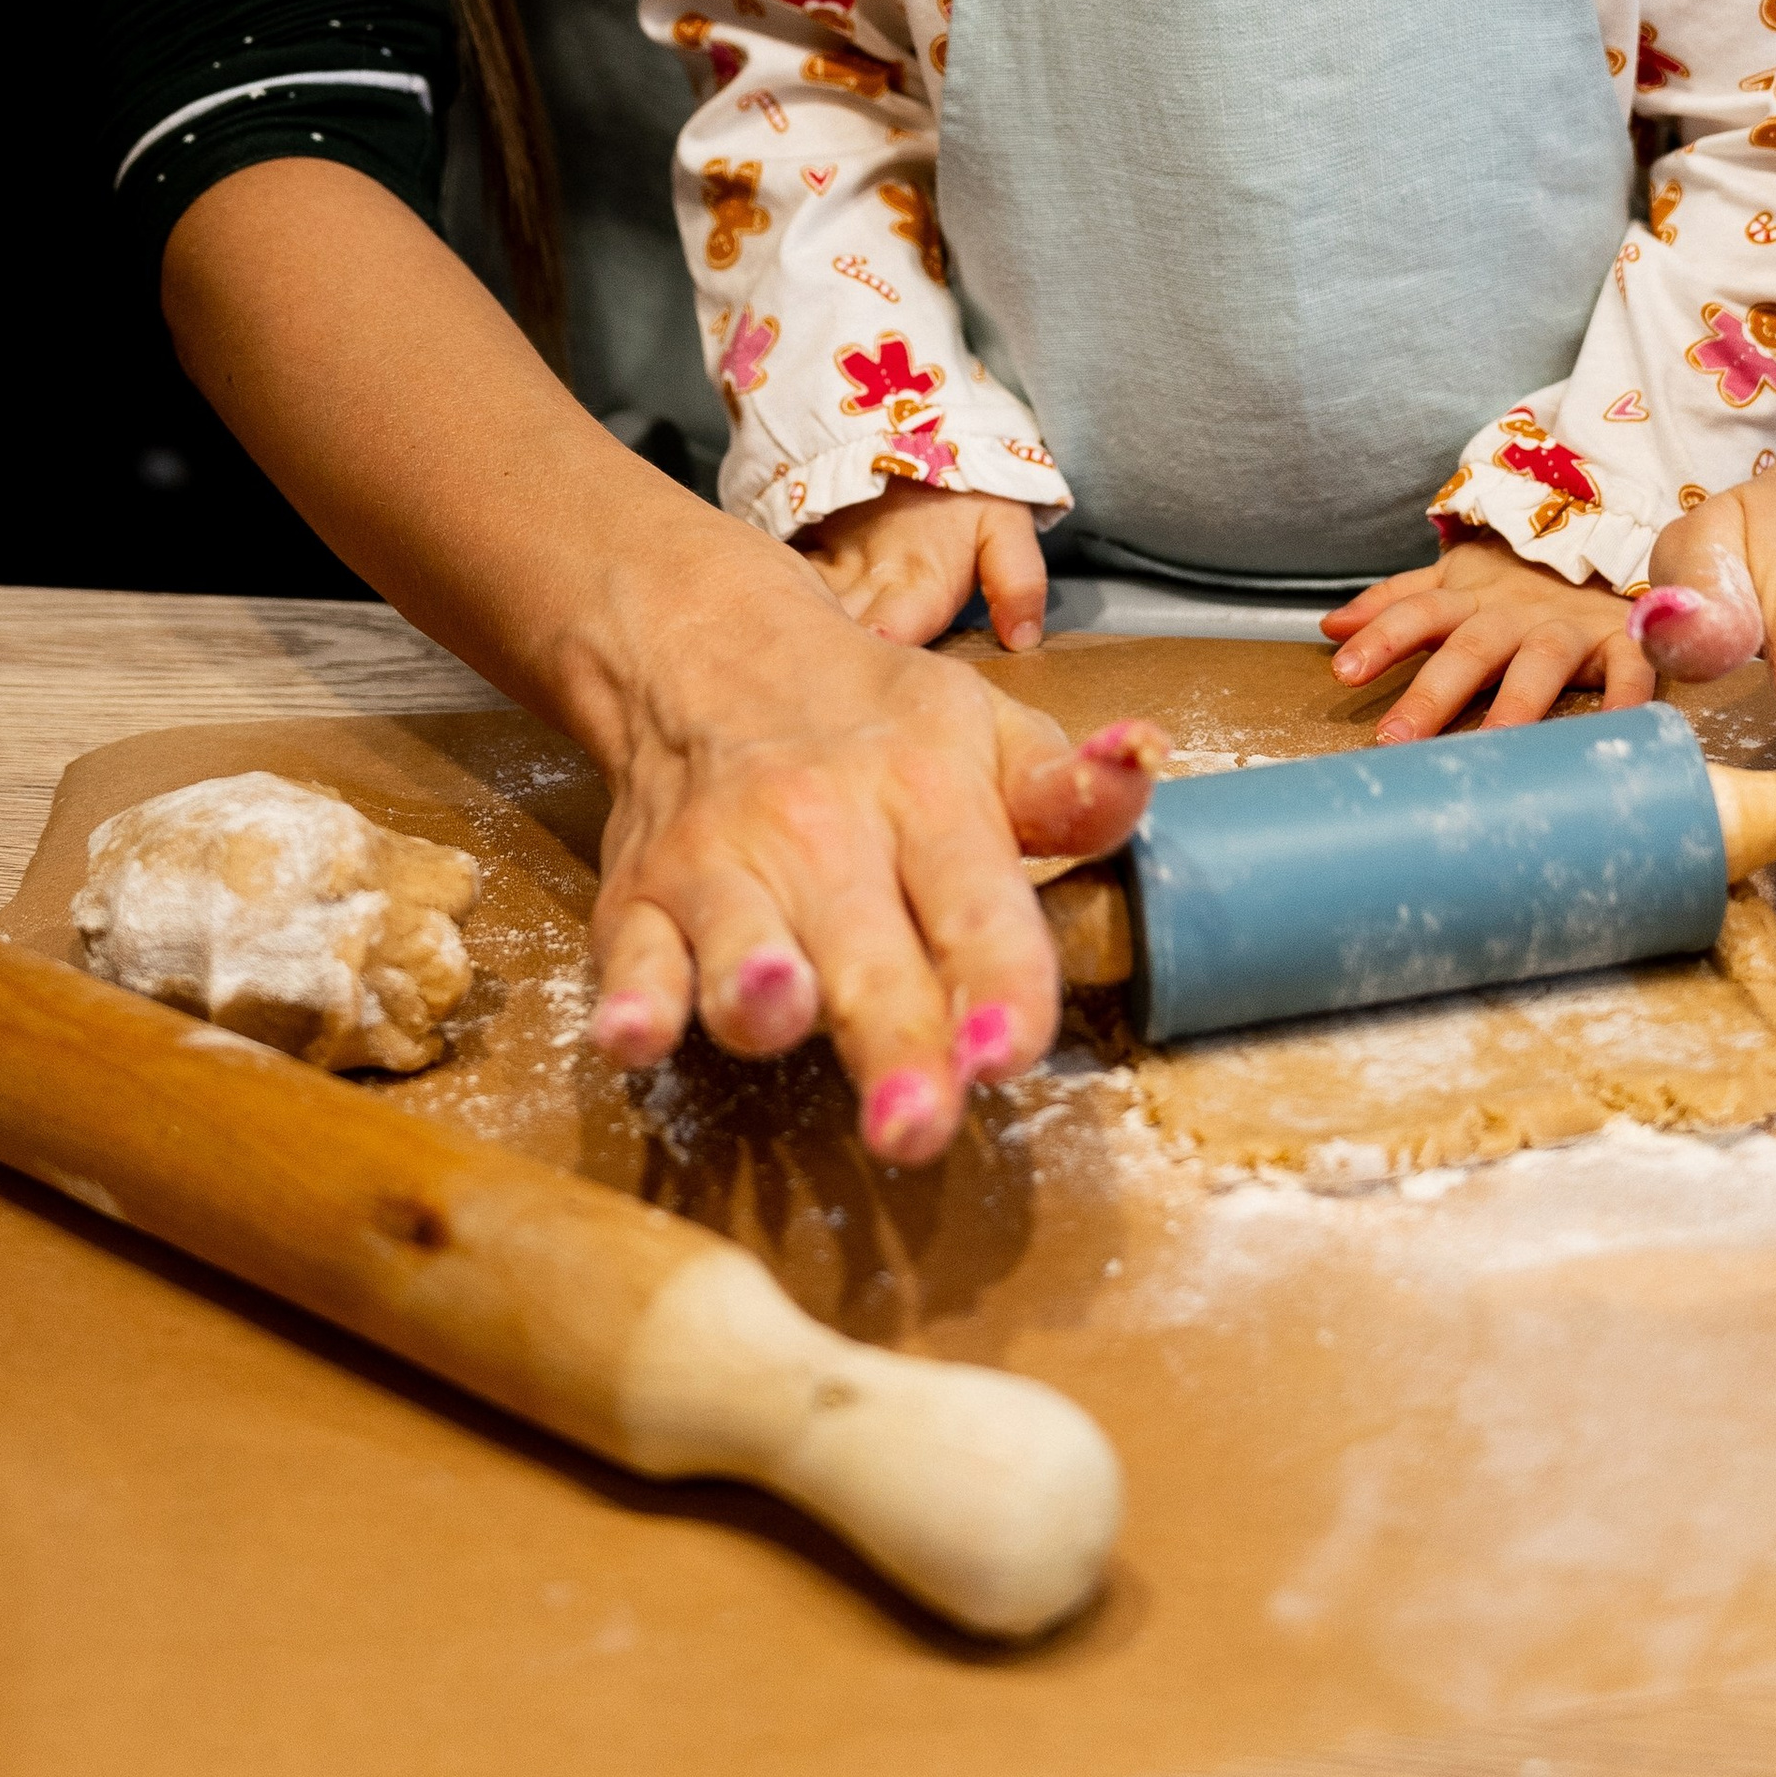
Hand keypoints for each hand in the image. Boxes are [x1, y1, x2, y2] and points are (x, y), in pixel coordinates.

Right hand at [158, 160, 1150, 1169]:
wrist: (709, 651)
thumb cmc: (872, 719)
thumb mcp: (986, 732)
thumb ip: (1066, 786)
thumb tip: (1145, 763)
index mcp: (924, 796)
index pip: (974, 899)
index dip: (997, 977)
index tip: (1008, 1047)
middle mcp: (822, 834)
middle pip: (867, 956)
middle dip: (893, 1039)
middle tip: (916, 1125)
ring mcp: (723, 870)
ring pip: (741, 951)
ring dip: (755, 989)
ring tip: (778, 1012)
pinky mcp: (640, 904)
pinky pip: (632, 960)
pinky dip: (630, 998)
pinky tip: (634, 1034)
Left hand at [1322, 533, 1644, 737]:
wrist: (1607, 542)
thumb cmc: (1518, 579)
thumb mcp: (1452, 580)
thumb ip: (1395, 602)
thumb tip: (1330, 628)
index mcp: (1470, 598)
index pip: (1417, 612)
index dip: (1382, 637)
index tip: (1342, 672)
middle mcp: (1515, 611)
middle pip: (1470, 647)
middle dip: (1432, 691)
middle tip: (1395, 739)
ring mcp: (1569, 624)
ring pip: (1541, 658)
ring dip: (1518, 701)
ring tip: (1494, 747)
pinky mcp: (1620, 639)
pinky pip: (1629, 666)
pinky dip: (1625, 697)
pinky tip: (1615, 731)